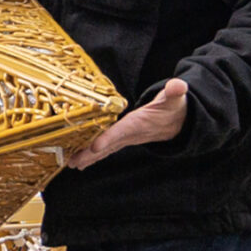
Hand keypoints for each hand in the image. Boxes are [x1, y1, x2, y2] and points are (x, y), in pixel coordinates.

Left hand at [67, 79, 188, 169]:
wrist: (179, 121)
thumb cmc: (173, 107)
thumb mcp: (175, 97)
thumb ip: (175, 91)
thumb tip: (178, 86)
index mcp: (140, 123)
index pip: (122, 131)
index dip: (108, 138)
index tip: (95, 147)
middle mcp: (131, 134)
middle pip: (108, 144)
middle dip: (90, 154)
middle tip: (72, 162)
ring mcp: (127, 138)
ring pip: (105, 149)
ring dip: (88, 157)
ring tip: (71, 164)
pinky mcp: (124, 138)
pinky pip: (106, 148)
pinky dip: (93, 156)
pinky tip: (80, 162)